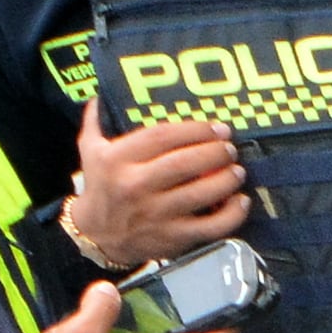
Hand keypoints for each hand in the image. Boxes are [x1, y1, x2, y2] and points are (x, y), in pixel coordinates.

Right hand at [67, 100, 246, 268]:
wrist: (95, 236)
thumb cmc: (100, 187)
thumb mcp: (90, 151)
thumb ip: (96, 121)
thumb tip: (101, 96)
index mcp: (117, 160)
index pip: (162, 136)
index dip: (195, 130)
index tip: (215, 128)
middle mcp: (135, 185)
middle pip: (185, 163)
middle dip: (215, 152)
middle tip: (230, 149)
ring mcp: (155, 214)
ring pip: (201, 193)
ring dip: (226, 180)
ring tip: (237, 171)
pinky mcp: (172, 237)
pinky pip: (210, 227)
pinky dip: (232, 214)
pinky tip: (241, 201)